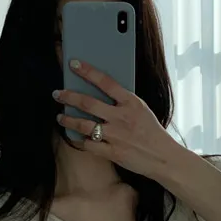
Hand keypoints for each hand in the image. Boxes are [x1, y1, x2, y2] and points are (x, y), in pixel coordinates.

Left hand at [53, 59, 178, 179]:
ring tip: (60, 117)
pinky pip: (89, 145)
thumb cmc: (151, 132)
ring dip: (68, 120)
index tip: (73, 64)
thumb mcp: (141, 109)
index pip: (105, 81)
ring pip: (84, 125)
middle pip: (88, 103)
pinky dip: (79, 140)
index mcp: (130, 102)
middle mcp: (121, 117)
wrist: (162, 157)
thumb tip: (100, 93)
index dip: (87, 71)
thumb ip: (122, 101)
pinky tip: (74, 137)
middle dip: (69, 96)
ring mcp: (116, 135)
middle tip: (57, 93)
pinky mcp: (112, 152)